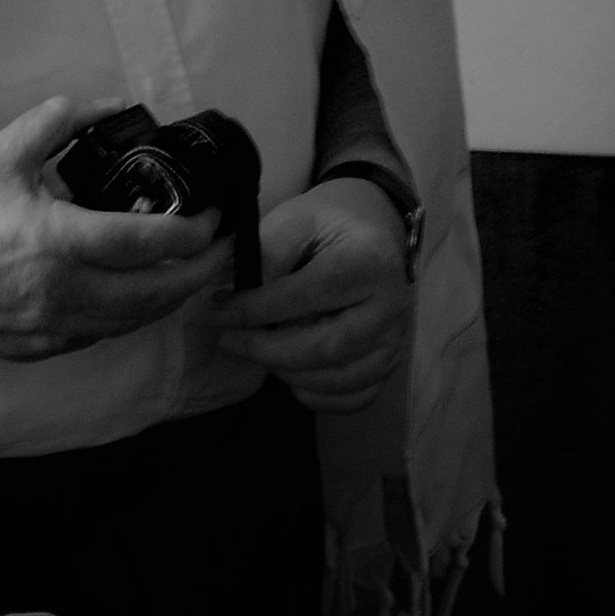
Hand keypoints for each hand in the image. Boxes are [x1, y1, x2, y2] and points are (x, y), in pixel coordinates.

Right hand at [0, 96, 230, 360]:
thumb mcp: (0, 150)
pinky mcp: (34, 349)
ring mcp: (48, 330)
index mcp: (55, 242)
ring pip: (130, 323)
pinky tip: (132, 293)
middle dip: (199, 275)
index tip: (213, 217)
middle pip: (154, 296)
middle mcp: (60, 294)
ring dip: (167, 300)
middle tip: (221, 249)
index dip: (192, 234)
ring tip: (189, 272)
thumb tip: (114, 103)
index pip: (147, 245)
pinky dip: (126, 316)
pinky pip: (97, 336)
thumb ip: (61, 121)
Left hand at [212, 178, 409, 414]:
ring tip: (255, 351)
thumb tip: (237, 293)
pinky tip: (289, 373)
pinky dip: (317, 396)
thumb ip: (269, 252)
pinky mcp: (389, 363)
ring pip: (340, 378)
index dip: (257, 309)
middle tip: (229, 340)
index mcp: (367, 261)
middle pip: (328, 347)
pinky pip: (355, 397)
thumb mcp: (296, 218)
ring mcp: (394, 339)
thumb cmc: (329, 222)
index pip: (308, 295)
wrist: (371, 230)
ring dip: (288, 374)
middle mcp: (389, 305)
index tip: (220, 311)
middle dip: (268, 351)